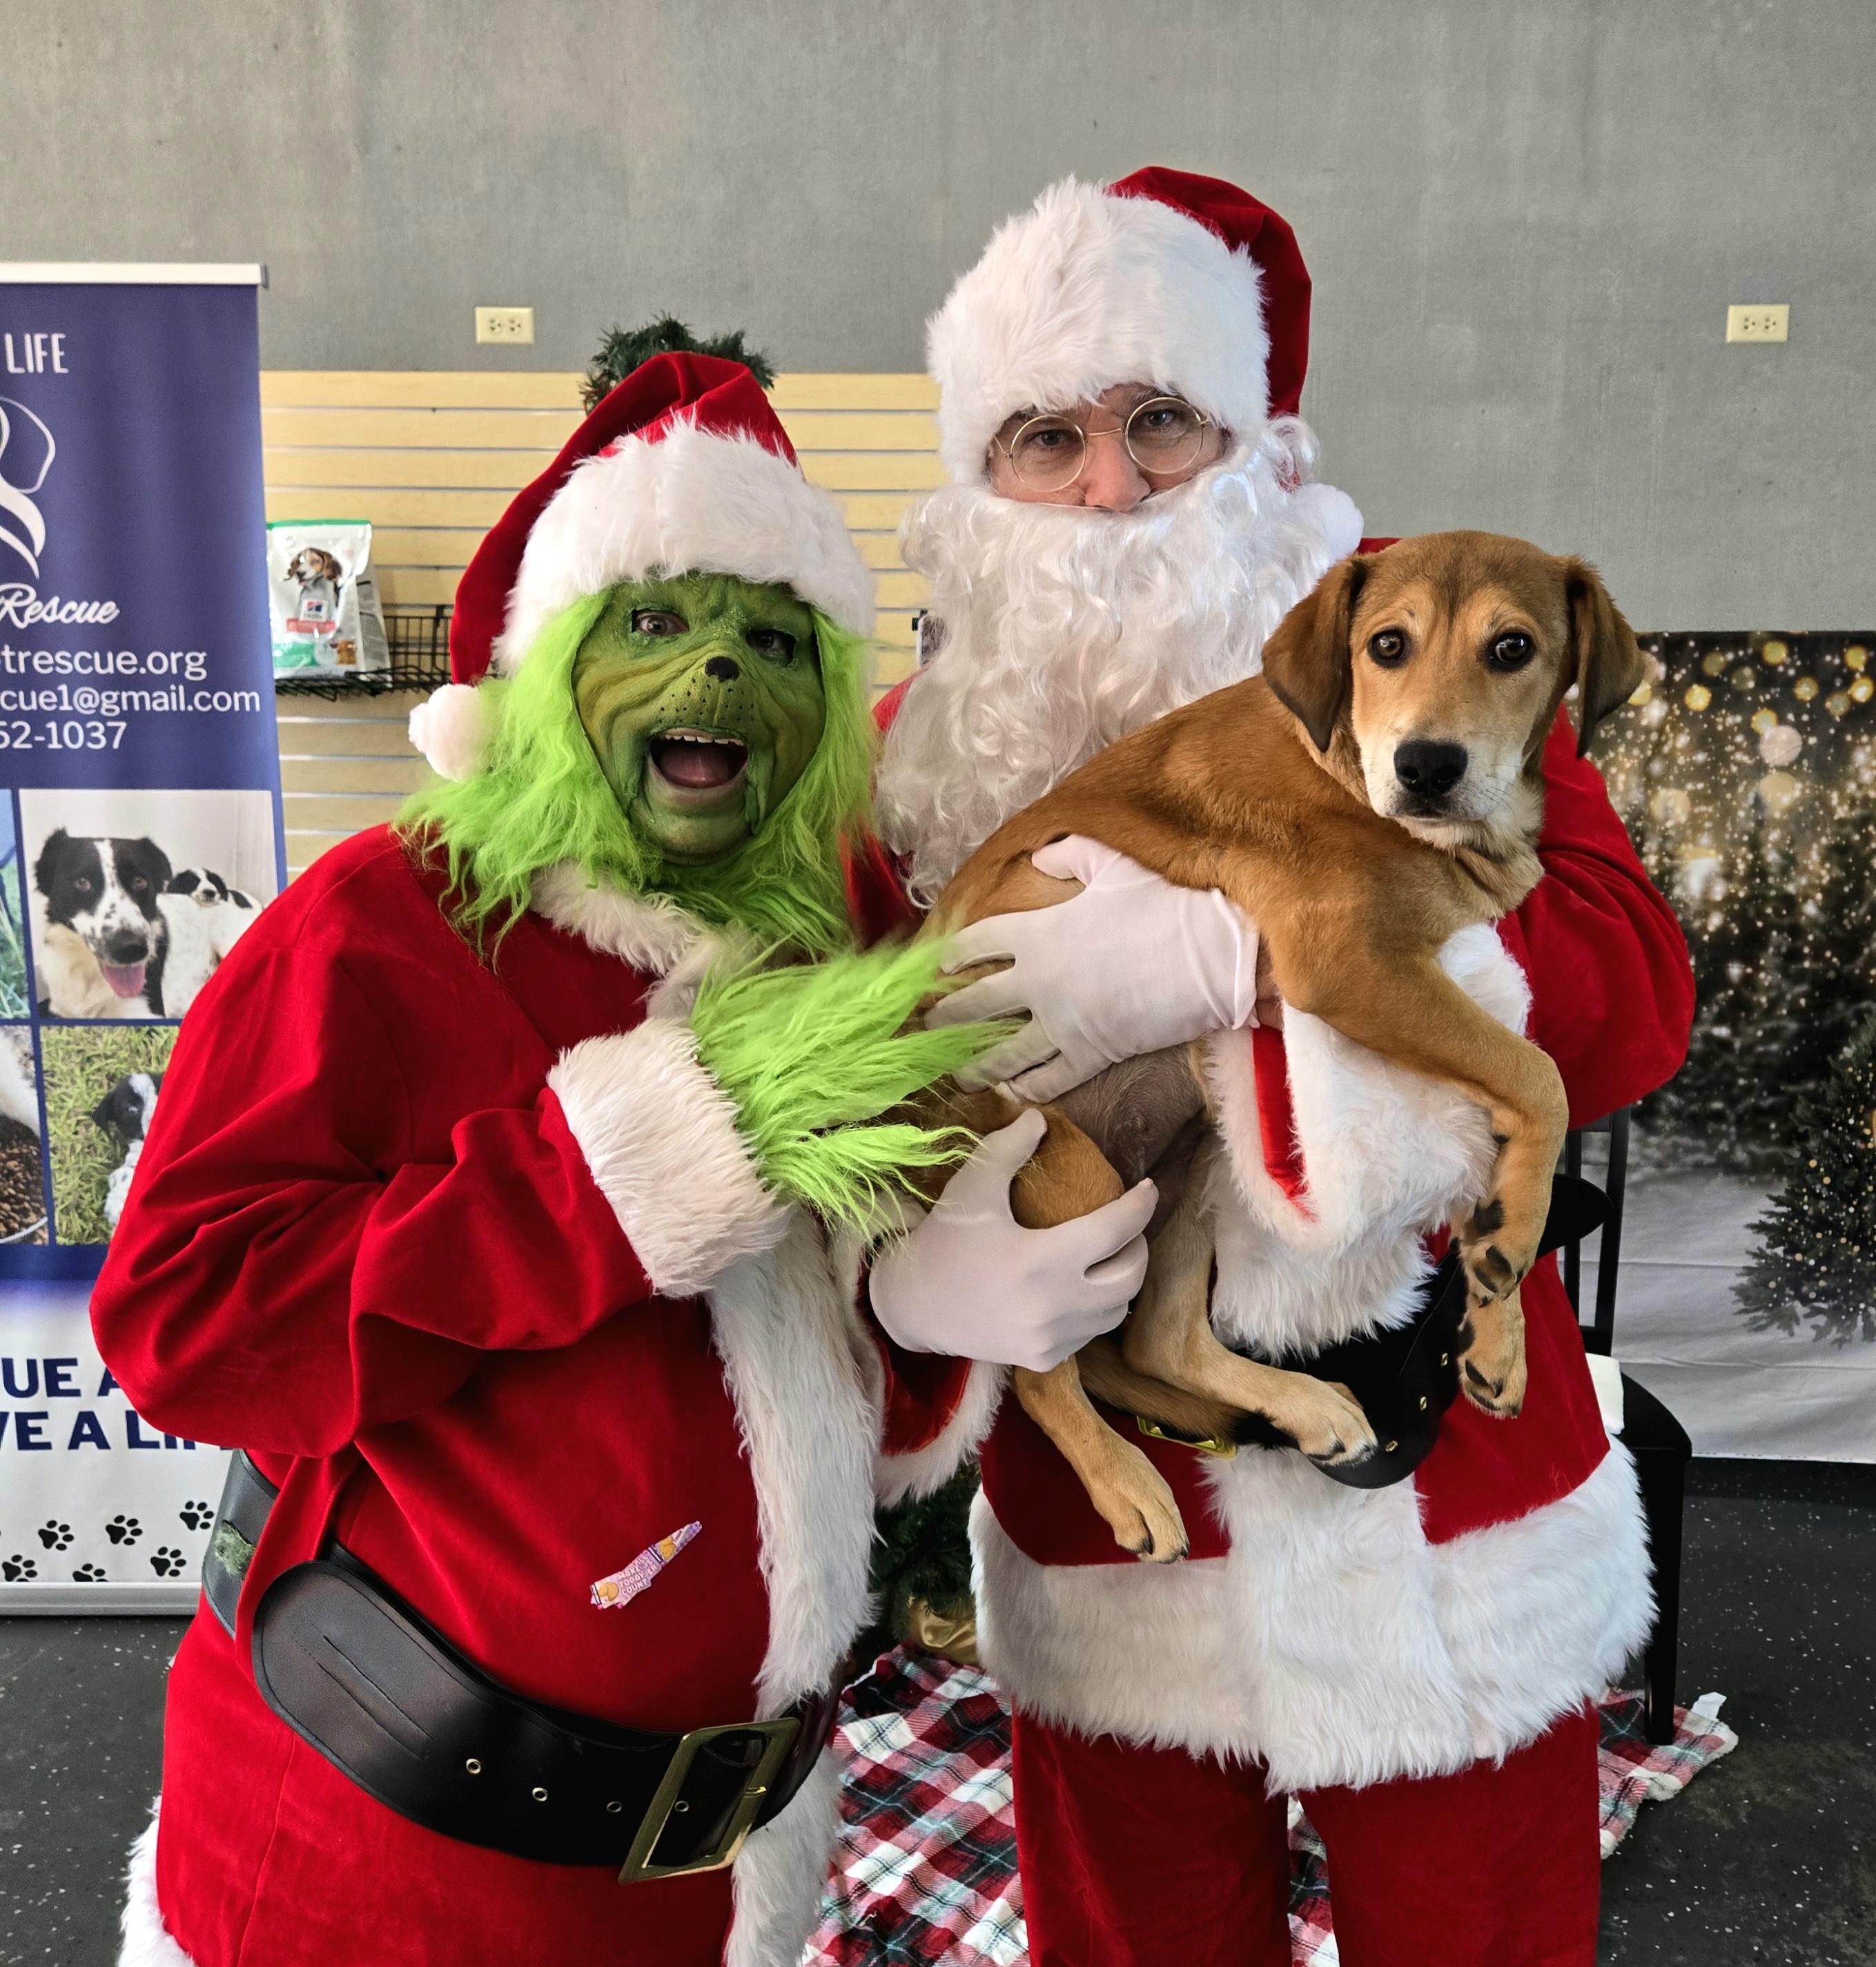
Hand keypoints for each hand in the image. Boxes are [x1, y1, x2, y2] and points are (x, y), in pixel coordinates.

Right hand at [870, 1111, 1155, 1371]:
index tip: (1148, 1189)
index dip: (1140, 1206)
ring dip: (1121, 1281)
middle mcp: (1053, 1306)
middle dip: (1138, 1247)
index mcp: (1040, 1260)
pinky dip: (1095, 1310)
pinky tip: (1079, 1289)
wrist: (912, 1306)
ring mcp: (1051, 1339)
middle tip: (1127, 1227)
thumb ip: (1006, 1149)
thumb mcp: (970, 1188)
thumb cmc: (943, 1241)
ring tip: (1108, 1257)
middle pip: (1129, 1276)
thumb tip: (1040, 1118)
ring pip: (1116, 1310)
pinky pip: (1090, 1333)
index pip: (1115, 1230)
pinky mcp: (1044, 1360)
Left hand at [926, 836, 1260, 1100]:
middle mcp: (1037, 981)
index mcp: (1035, 932)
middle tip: (924, 1028)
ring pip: (1002, 1052)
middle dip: (944, 1017)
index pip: (976, 944)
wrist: (1212, 953)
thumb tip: (1044, 852)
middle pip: (975, 1003)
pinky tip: (1012, 1094)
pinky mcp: (1091, 1054)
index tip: (933, 969)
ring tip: (955, 1073)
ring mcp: (1061, 1022)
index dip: (950, 956)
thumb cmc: (1164, 901)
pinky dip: (1027, 1087)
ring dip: (973, 1064)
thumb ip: (1069, 856)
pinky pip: (1049, 1077)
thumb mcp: (1111, 864)